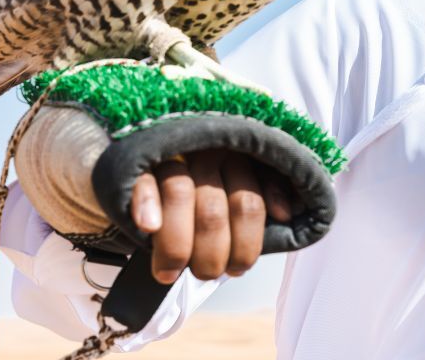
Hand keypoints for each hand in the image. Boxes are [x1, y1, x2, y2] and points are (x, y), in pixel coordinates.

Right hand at [130, 149, 295, 283]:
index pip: (249, 205)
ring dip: (176, 245)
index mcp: (240, 156)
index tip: (238, 269)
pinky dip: (146, 204)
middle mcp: (208, 150)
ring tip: (170, 273)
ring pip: (179, 195)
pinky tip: (148, 228)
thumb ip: (262, 199)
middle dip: (211, 256)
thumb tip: (285, 214)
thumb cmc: (210, 188)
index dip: (246, 244)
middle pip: (213, 211)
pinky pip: (142, 181)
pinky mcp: (139, 162)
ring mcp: (173, 154)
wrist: (161, 164)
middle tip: (205, 274)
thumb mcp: (242, 189)